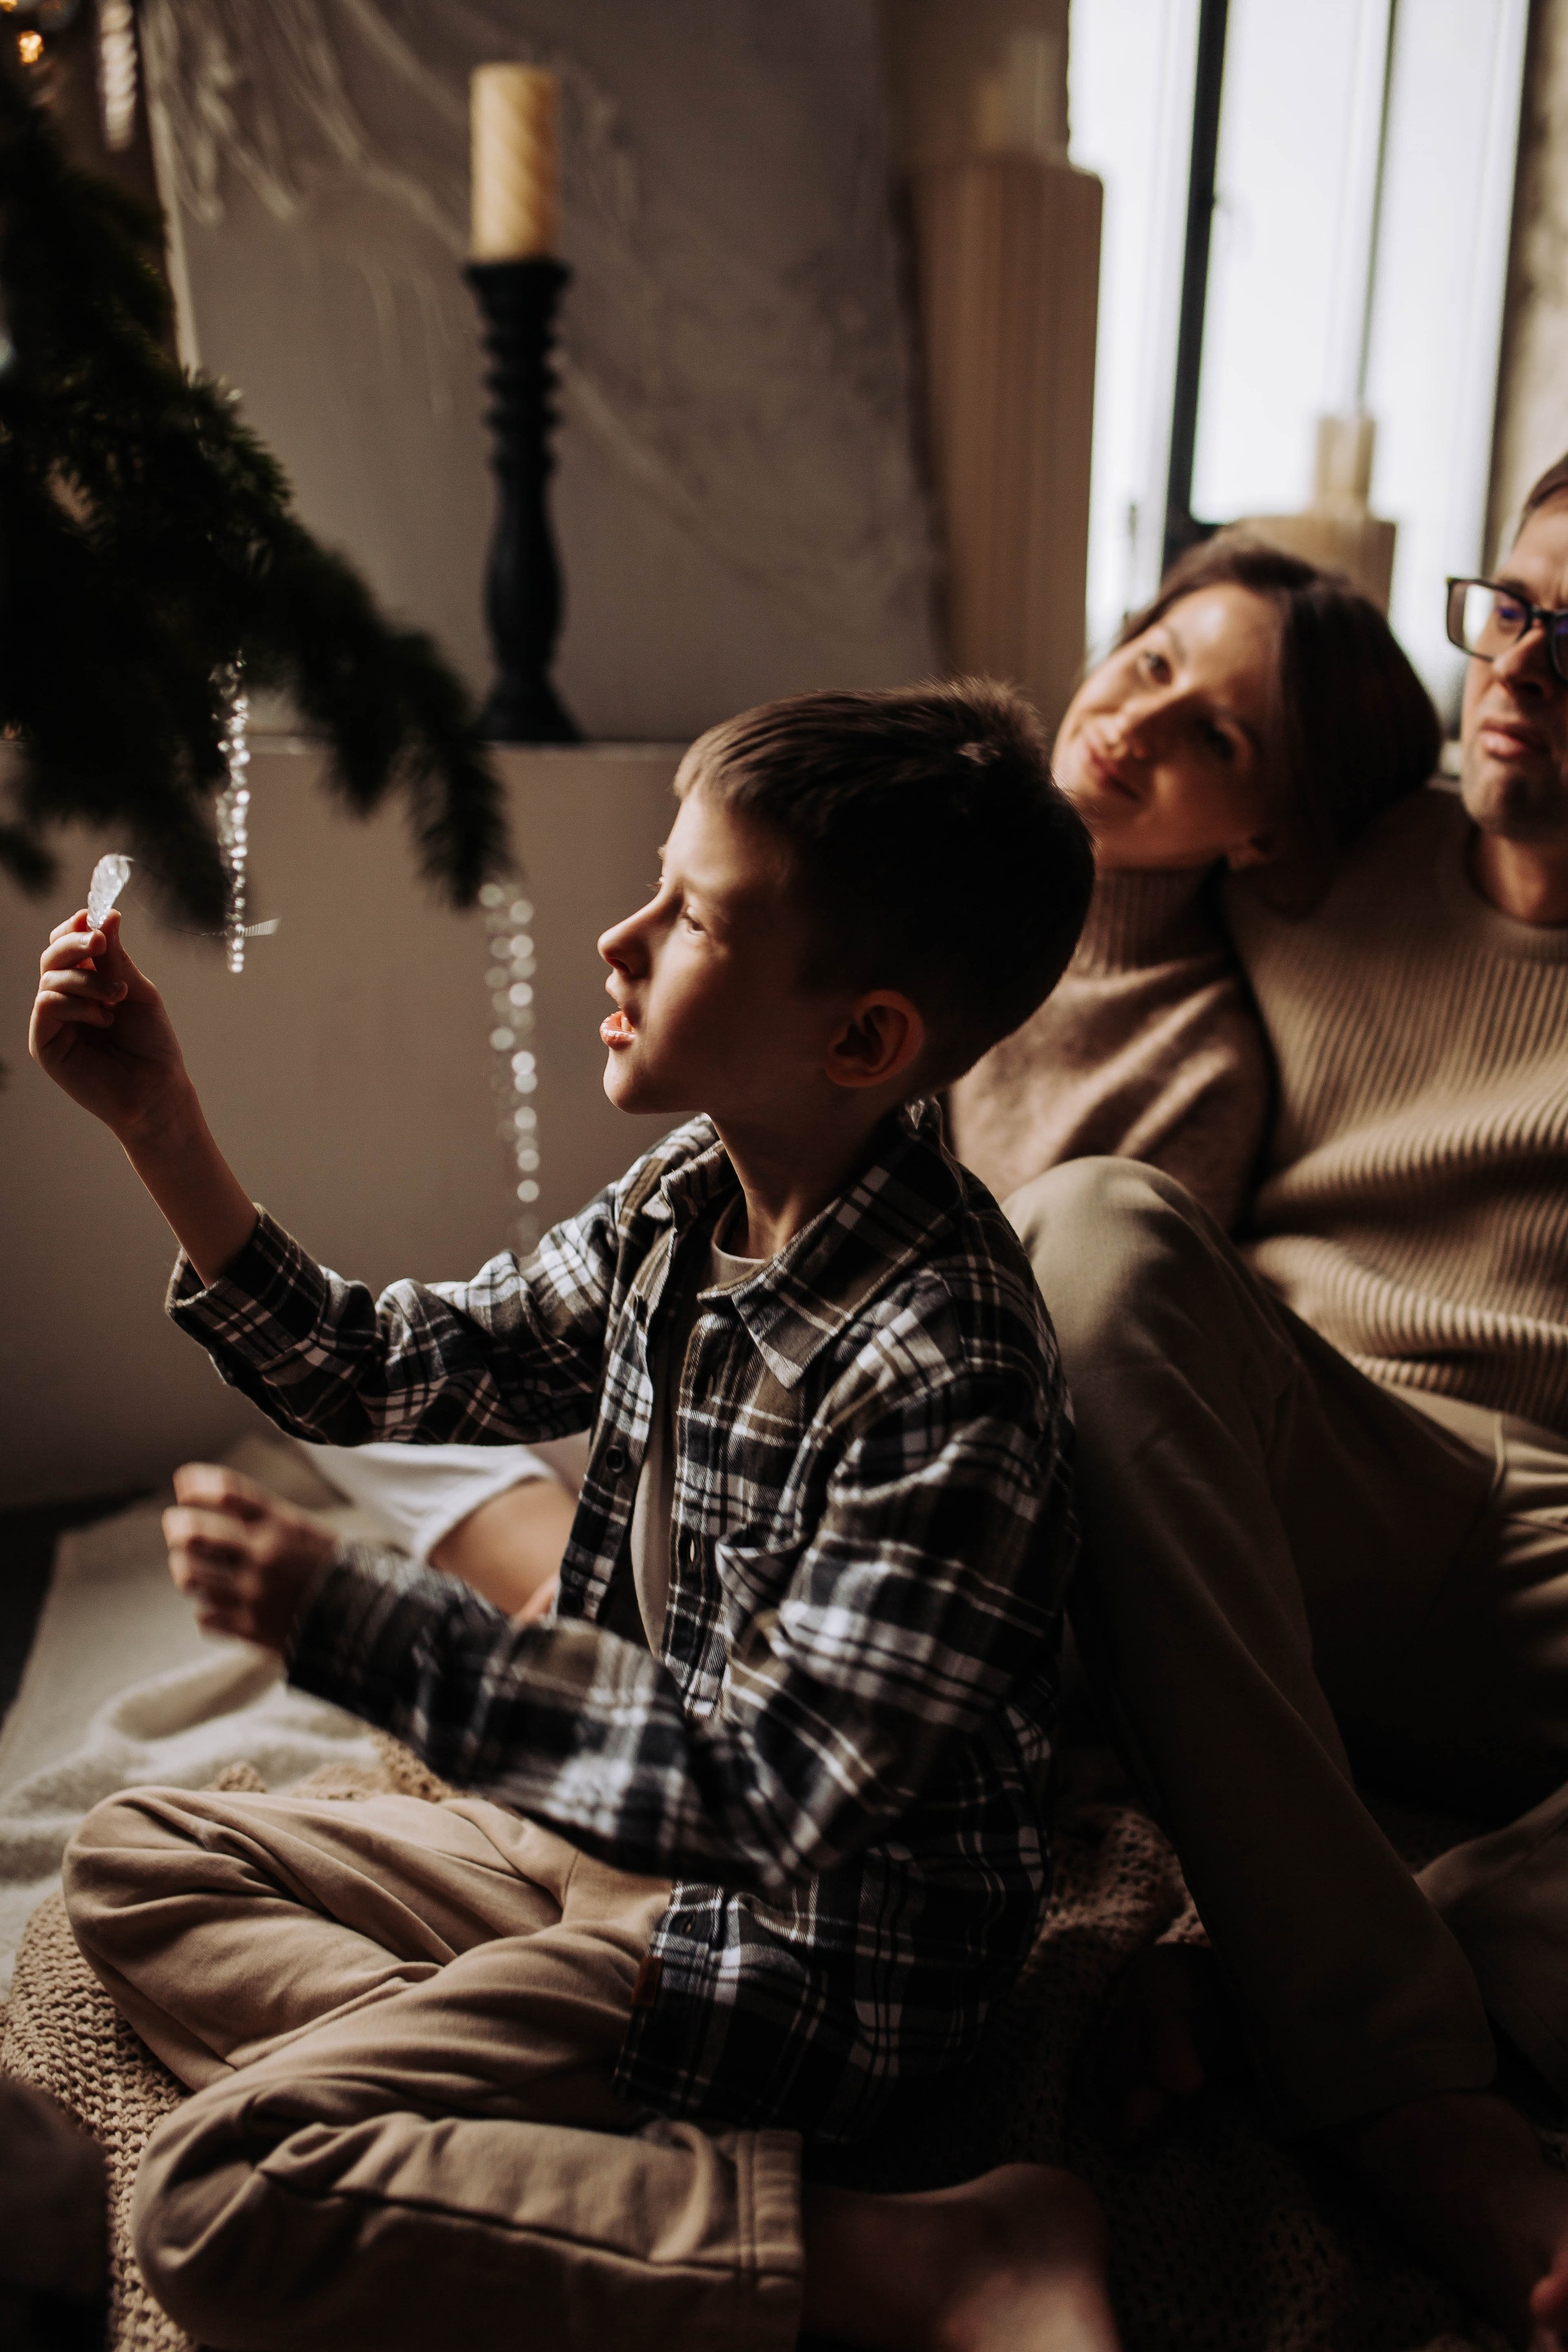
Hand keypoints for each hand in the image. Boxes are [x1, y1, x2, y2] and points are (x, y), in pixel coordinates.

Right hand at [30, 909, 191, 1141]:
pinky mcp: (44, 1043)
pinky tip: (104, 1019)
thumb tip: (106, 915)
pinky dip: (77, 1004)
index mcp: (87, 983)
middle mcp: (65, 999)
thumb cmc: (151, 1044)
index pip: (67, 944)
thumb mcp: (138, 992)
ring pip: (51, 977)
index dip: (75, 928)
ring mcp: (52, 1021)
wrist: (156, 1089)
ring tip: (118, 997)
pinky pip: (47, 1004)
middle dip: (75, 943)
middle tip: (100, 944)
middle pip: (52, 955)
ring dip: (87, 980)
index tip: (93, 917)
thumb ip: (116, 958)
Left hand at [163, 1462, 340, 1651]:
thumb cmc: (328, 1566)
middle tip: (175, 1525)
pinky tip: (220, 1604)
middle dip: (176, 1526)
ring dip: (185, 1568)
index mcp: (281, 1524)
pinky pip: (204, 1617)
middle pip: (193, 1533)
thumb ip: (260, 1515)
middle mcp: (264, 1556)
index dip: (195, 1483)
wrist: (364, 1619)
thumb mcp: (303, 1529)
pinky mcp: (250, 1629)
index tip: (183, 1484)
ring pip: (189, 1575)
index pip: (224, 1492)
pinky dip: (208, 1610)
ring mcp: (254, 1594)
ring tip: (191, 1567)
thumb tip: (209, 1498)